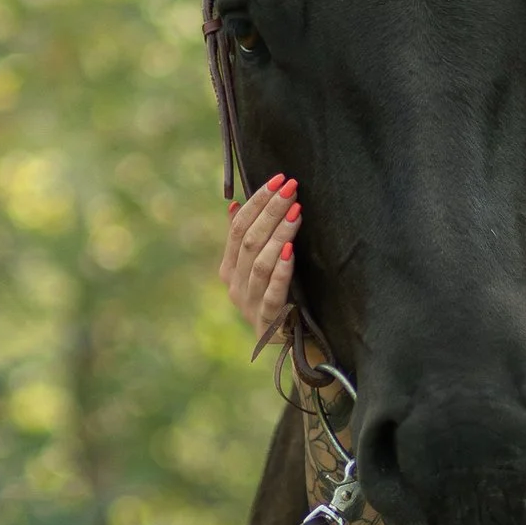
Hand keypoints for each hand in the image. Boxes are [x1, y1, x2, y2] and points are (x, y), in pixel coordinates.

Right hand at [220, 175, 298, 351]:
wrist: (292, 345)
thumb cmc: (279, 298)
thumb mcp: (260, 268)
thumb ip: (245, 240)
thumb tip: (234, 204)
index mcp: (229, 269)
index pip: (238, 227)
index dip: (257, 202)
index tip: (278, 179)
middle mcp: (235, 286)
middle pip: (249, 241)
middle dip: (271, 211)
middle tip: (291, 189)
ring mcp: (249, 305)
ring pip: (260, 263)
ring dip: (279, 234)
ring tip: (296, 212)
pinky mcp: (268, 322)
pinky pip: (273, 292)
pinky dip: (281, 270)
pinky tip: (291, 251)